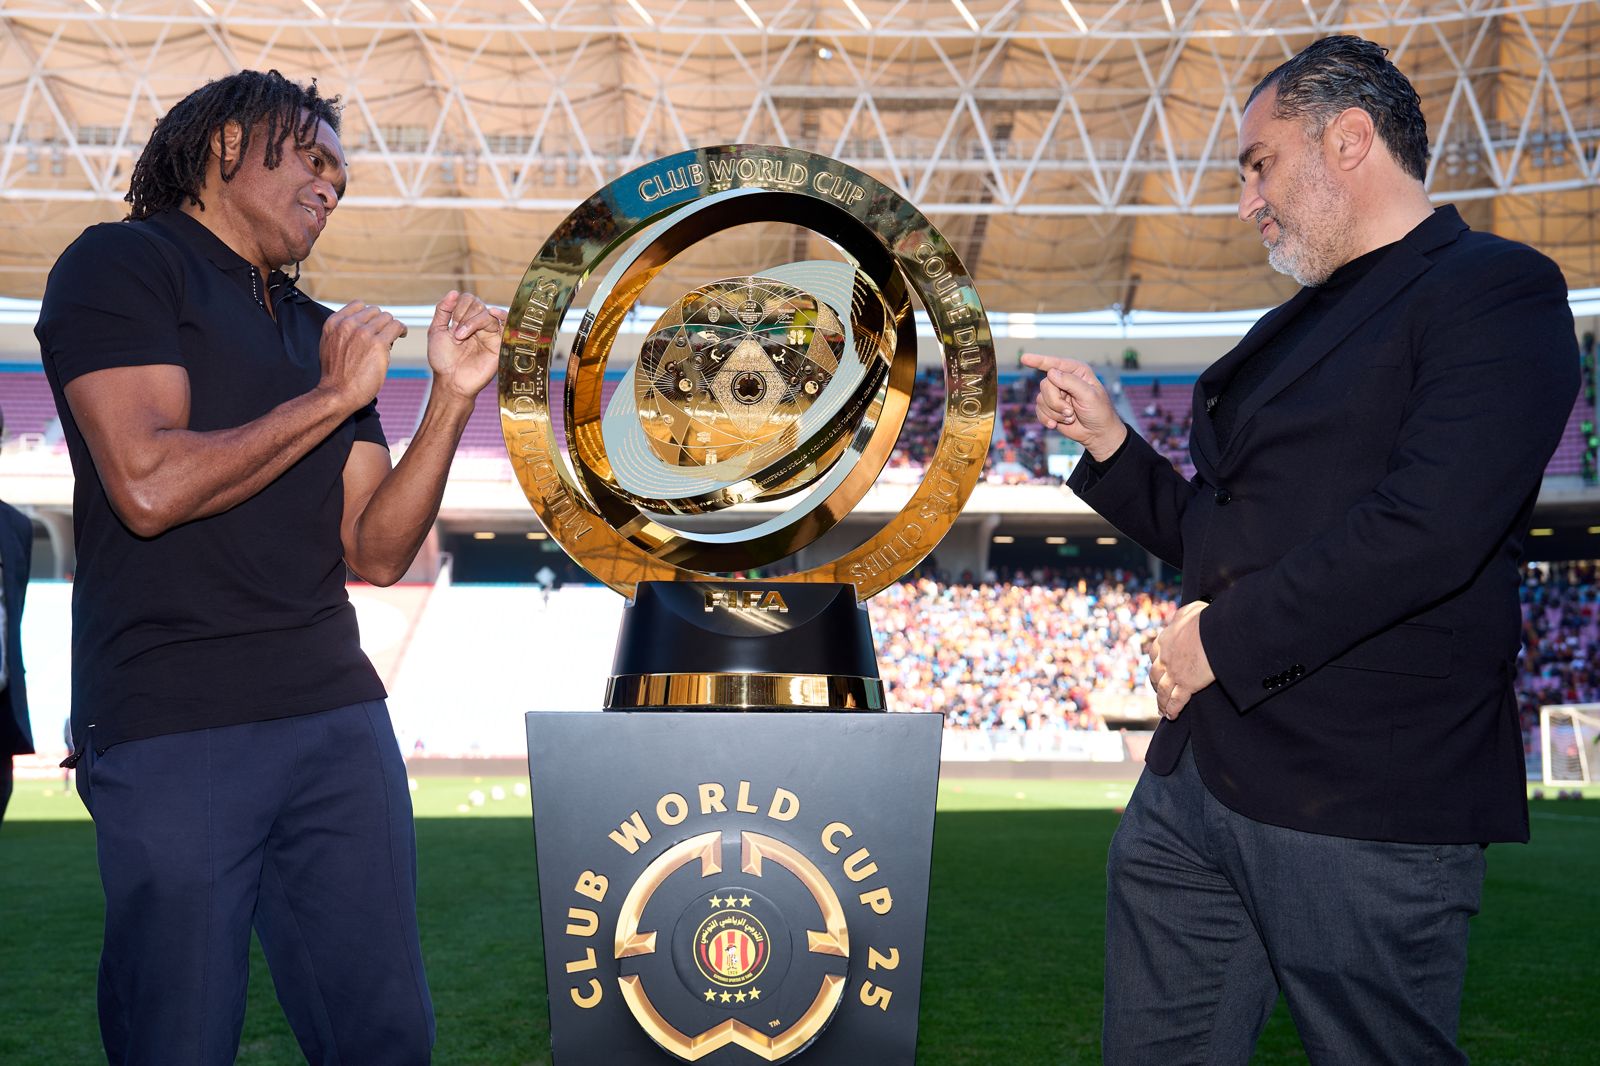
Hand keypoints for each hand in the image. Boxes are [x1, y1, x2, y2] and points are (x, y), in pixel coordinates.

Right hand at [320, 301, 405, 409]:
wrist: (337, 393)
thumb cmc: (336, 375)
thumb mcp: (330, 345)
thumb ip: (342, 331)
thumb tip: (361, 324)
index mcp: (334, 323)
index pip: (358, 305)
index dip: (369, 315)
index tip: (374, 325)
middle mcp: (348, 324)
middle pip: (375, 311)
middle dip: (381, 323)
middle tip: (383, 337)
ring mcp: (363, 333)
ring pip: (387, 318)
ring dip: (391, 327)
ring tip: (390, 339)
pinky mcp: (378, 344)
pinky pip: (396, 327)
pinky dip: (401, 329)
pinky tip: (402, 334)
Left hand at [427, 290, 505, 401]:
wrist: (451, 381)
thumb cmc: (443, 360)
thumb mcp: (436, 331)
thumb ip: (443, 310)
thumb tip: (454, 292)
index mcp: (465, 320)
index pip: (468, 299)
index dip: (458, 307)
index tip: (450, 325)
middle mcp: (479, 325)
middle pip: (478, 304)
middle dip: (463, 315)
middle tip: (455, 334)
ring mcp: (490, 334)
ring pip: (488, 313)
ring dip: (472, 321)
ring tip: (460, 337)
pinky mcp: (500, 344)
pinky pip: (506, 324)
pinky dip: (502, 315)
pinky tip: (493, 314)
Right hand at [1019, 354, 1126, 461]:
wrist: (1096, 433)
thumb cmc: (1099, 412)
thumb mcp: (1089, 396)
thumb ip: (1071, 382)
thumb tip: (1051, 373)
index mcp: (1076, 372)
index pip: (1055, 363)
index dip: (1039, 360)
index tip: (1024, 359)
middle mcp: (1064, 380)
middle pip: (1046, 385)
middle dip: (1056, 402)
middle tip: (1070, 412)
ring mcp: (1055, 394)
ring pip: (1040, 399)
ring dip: (1055, 413)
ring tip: (1070, 417)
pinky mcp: (1049, 408)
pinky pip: (1038, 410)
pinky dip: (1048, 419)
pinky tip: (1057, 423)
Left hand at [1149, 601, 1215, 720]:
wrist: (1214, 632)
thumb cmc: (1206, 619)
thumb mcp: (1191, 611)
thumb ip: (1185, 614)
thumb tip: (1187, 613)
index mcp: (1165, 640)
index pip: (1155, 653)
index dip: (1156, 663)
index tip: (1157, 668)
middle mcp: (1165, 658)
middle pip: (1155, 675)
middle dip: (1155, 684)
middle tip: (1157, 691)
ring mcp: (1174, 673)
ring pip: (1163, 691)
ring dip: (1161, 702)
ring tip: (1162, 710)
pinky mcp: (1187, 684)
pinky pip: (1176, 701)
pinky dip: (1172, 709)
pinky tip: (1171, 716)